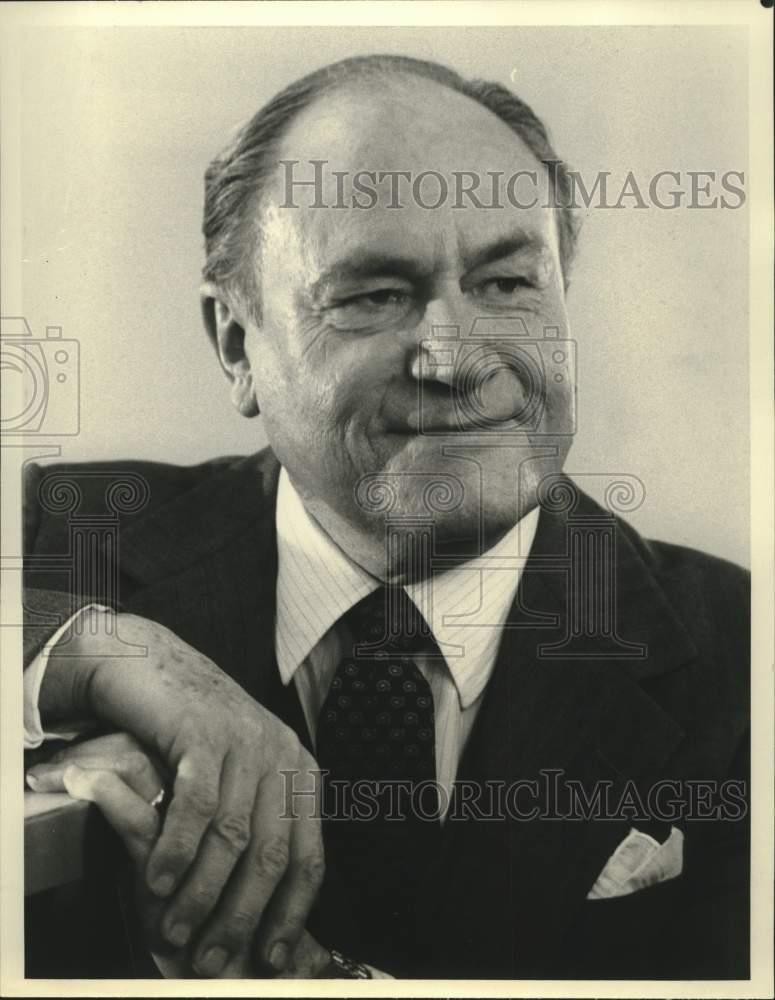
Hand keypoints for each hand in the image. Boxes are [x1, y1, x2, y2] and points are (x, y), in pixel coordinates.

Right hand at [27, 733, 330, 977]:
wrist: (151, 664)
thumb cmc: (190, 731)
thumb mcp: (238, 772)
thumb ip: (254, 820)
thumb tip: (255, 905)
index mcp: (298, 770)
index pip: (310, 856)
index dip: (292, 912)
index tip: (271, 957)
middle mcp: (281, 754)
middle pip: (272, 854)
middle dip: (243, 915)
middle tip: (213, 957)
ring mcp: (245, 740)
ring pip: (233, 838)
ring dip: (203, 893)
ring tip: (177, 930)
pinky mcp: (205, 731)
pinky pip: (196, 807)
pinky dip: (176, 852)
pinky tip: (157, 881)